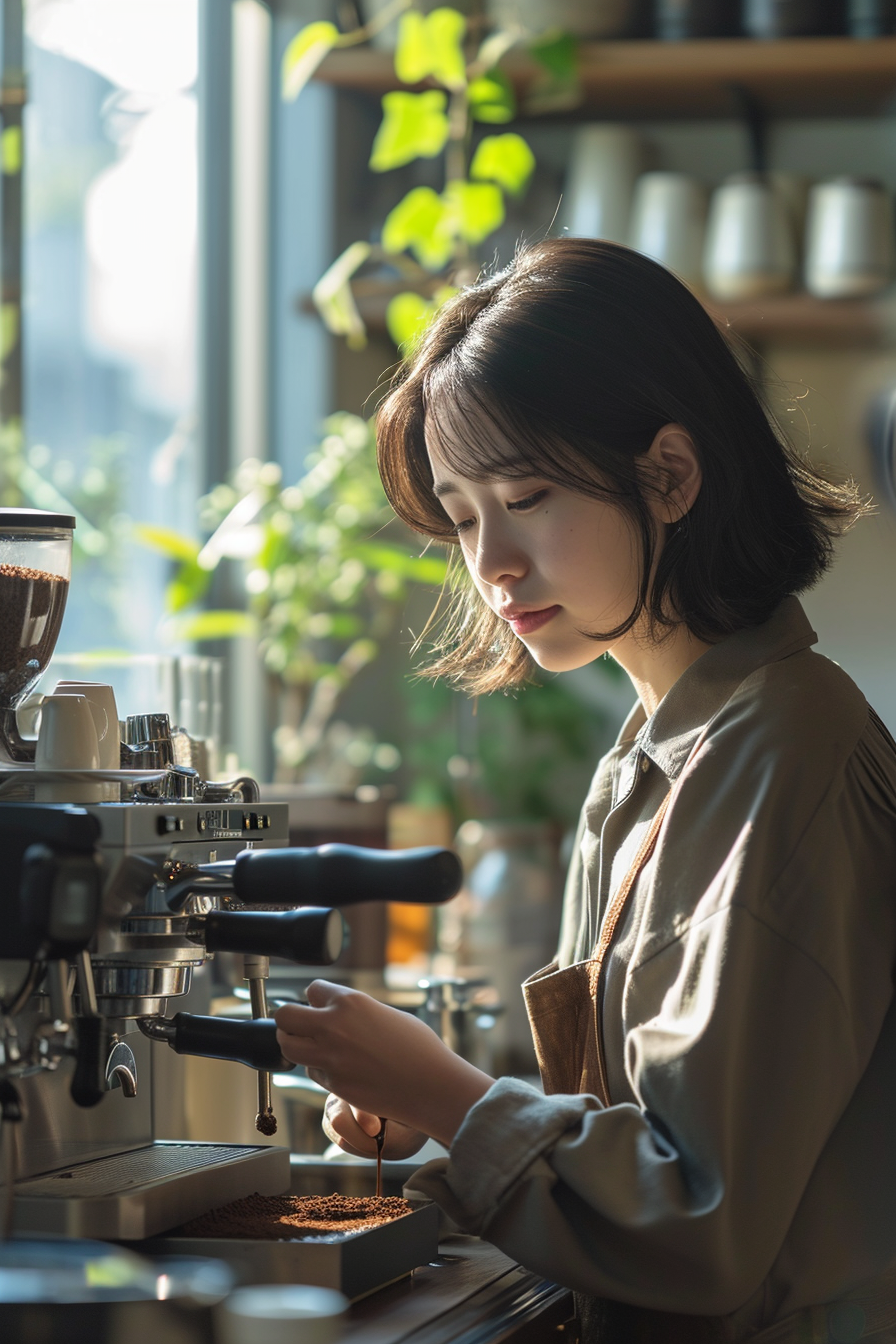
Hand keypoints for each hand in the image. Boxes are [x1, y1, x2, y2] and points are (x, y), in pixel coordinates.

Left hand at [274, 980, 493, 1147]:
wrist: (430, 1084)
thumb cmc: (418, 1047)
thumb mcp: (386, 1014)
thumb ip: (356, 1011)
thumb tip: (340, 1014)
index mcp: (349, 1002)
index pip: (312, 990)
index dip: (318, 998)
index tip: (322, 1006)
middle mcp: (333, 1026)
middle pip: (285, 1015)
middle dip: (290, 1019)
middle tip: (301, 1024)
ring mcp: (329, 1057)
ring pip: (287, 1045)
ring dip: (295, 1044)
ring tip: (310, 1045)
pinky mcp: (332, 1084)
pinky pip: (311, 1071)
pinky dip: (318, 1068)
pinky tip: (337, 1067)